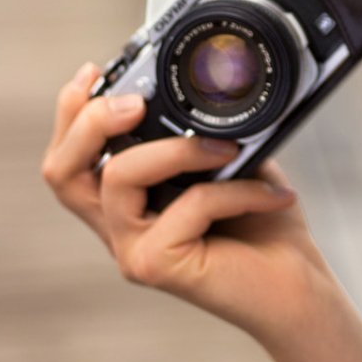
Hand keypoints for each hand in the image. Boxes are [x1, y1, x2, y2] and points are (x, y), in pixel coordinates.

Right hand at [41, 62, 337, 341]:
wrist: (298, 291)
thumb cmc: (265, 229)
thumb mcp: (230, 165)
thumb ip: (201, 133)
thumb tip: (204, 86)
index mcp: (127, 203)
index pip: (70, 160)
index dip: (70, 113)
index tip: (93, 70)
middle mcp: (119, 230)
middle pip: (62, 172)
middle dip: (89, 121)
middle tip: (135, 102)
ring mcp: (133, 251)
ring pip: (118, 177)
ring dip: (176, 149)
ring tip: (228, 149)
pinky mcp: (157, 267)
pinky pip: (188, 204)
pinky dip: (236, 190)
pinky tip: (273, 195)